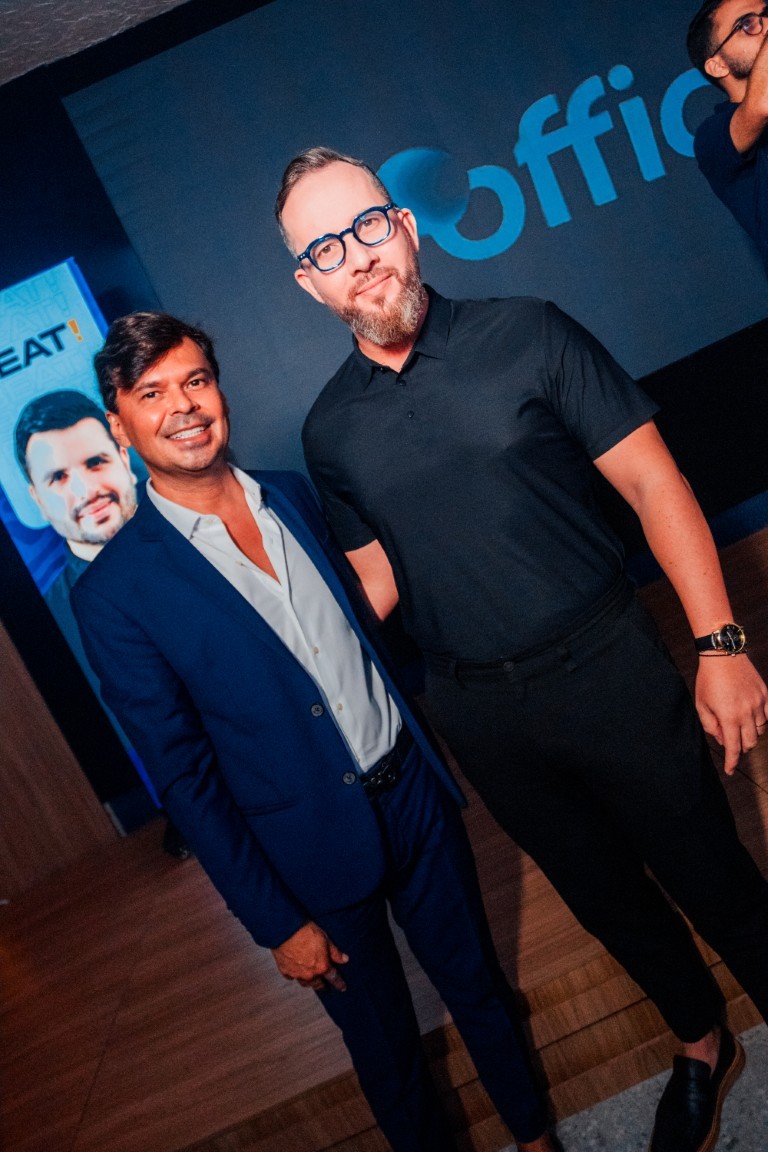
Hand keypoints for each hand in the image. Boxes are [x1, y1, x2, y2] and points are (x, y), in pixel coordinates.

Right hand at [271, 921, 348, 990]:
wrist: (285, 931)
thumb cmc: (305, 932)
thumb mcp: (325, 938)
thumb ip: (335, 952)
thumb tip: (344, 959)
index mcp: (322, 966)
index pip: (333, 978)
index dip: (339, 983)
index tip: (342, 987)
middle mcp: (309, 974)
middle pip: (318, 984)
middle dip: (323, 985)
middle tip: (325, 986)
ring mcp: (296, 974)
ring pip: (305, 983)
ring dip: (310, 982)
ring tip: (312, 980)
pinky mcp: (285, 971)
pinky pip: (292, 977)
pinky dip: (295, 975)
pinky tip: (296, 970)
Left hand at [695, 654, 767, 774]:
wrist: (723, 655)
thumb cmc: (708, 679)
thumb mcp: (701, 704)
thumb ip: (711, 725)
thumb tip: (722, 739)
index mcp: (729, 717)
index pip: (733, 747)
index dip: (731, 762)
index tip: (730, 770)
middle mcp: (747, 712)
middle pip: (750, 742)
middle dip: (741, 748)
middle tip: (733, 743)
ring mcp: (758, 703)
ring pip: (761, 731)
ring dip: (751, 734)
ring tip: (740, 727)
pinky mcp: (765, 695)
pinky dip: (761, 722)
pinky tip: (752, 718)